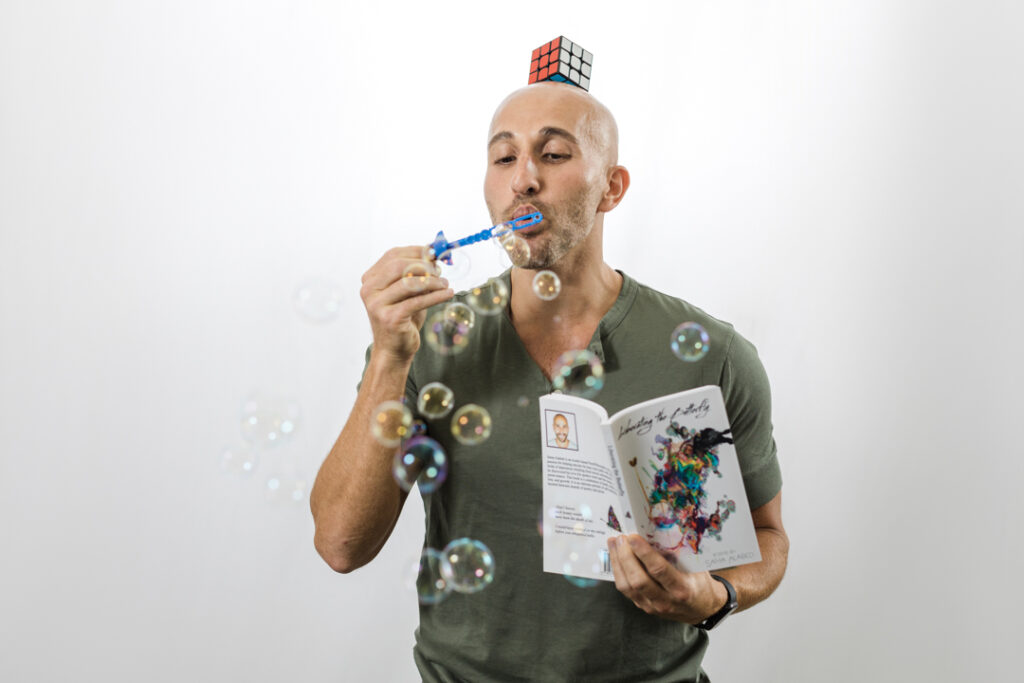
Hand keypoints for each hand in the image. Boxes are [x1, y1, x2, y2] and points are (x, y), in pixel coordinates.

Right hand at [360, 246, 453, 362]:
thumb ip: (417, 274)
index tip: (435, 253)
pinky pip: (418, 301)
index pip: (392, 255)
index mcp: (370, 279)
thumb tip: (434, 256)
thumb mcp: (408, 292)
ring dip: (432, 281)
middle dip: (424, 265)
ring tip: (445, 284)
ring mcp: (377, 304)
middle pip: (398, 265)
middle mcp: (369, 290)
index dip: (416, 251)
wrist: (393, 349)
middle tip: (440, 271)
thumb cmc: (403, 318)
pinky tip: (448, 293)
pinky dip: (436, 295)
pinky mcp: (390, 318)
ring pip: (409, 282)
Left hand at [607, 534, 726, 624]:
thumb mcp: (695, 567)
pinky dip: (619, 572)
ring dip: (617, 563)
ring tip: (614, 544)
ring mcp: (653, 607)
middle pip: (638, 580)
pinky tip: (616, 558)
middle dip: (625, 556)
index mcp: (682, 589)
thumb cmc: (699, 582)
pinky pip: (626, 590)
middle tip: (620, 538)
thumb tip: (654, 533)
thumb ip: (678, 554)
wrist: (703, 608)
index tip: (633, 537)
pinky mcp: (644, 607)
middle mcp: (666, 601)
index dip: (643, 553)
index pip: (658, 570)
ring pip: (627, 587)